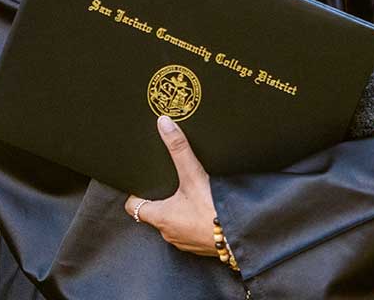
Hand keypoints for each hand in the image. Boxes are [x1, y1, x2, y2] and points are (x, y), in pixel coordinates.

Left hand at [124, 116, 217, 255]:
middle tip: (170, 184)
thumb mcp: (194, 175)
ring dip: (178, 212)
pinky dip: (194, 222)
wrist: (239, 235)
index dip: (136, 194)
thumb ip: (179, 149)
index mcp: (161, 217)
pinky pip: (190, 232)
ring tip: (189, 196)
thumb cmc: (213, 210)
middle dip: (161, 200)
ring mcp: (184, 242)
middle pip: (155, 214)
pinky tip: (205, 210)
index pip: (134, 207)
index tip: (142, 185)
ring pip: (173, 224)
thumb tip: (164, 125)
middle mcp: (168, 233)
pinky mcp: (199, 246)